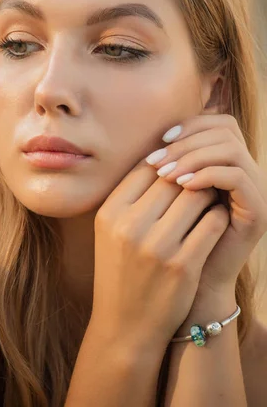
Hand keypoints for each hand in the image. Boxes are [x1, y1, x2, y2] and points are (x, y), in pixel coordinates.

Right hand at [91, 156, 228, 352]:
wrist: (125, 327)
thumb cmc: (120, 271)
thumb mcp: (111, 231)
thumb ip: (131, 197)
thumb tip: (162, 157)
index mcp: (109, 213)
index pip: (145, 167)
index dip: (166, 163)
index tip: (178, 168)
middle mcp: (129, 225)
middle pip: (172, 178)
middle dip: (189, 175)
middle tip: (201, 177)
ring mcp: (157, 246)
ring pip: (196, 196)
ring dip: (207, 193)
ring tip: (209, 197)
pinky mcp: (184, 265)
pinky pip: (212, 223)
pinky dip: (217, 217)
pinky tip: (215, 220)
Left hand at [145, 114, 266, 294]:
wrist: (192, 286)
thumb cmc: (173, 238)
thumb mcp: (168, 195)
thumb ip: (170, 164)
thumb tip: (153, 136)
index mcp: (228, 163)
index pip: (218, 122)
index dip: (189, 125)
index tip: (160, 141)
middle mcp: (247, 171)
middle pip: (226, 129)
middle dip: (187, 142)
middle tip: (157, 160)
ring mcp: (256, 190)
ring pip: (231, 148)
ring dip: (194, 156)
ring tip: (165, 174)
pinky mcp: (258, 211)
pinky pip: (237, 176)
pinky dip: (208, 175)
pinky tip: (182, 186)